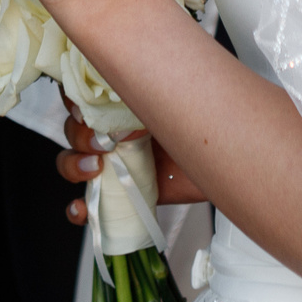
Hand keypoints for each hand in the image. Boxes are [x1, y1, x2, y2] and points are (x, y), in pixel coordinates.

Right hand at [57, 107, 206, 223]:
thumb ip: (150, 101)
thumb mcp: (176, 105)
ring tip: (93, 171)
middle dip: (79, 136)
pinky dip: (79, 208)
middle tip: (103, 142)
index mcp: (124, 102)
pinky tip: (83, 208)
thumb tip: (126, 116)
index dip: (74, 101)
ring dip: (73, 166)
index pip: (82, 94)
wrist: (230, 164)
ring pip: (72, 162)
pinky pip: (90, 203)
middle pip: (73, 129)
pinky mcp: (123, 193)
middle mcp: (116, 130)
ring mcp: (117, 162)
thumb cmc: (206, 127)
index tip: (84, 108)